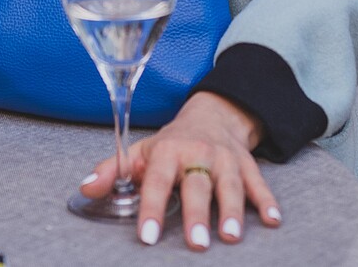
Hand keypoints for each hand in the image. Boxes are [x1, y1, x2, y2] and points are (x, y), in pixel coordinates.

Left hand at [81, 92, 278, 250]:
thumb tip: (84, 188)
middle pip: (198, 186)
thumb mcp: (141, 151)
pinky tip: (273, 220)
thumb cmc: (172, 142)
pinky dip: (268, 201)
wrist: (212, 113)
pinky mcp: (247, 165)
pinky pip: (259, 183)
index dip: (151, 208)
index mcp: (168, 151)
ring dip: (233, 211)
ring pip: (230, 185)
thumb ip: (112, 171)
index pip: (157, 181)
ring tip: (232, 236)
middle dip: (197, 215)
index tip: (147, 236)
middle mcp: (198, 153)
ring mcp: (226, 158)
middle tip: (196, 243)